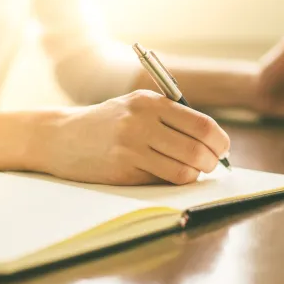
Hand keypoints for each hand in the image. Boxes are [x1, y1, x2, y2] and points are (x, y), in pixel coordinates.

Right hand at [42, 90, 230, 185]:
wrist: (60, 136)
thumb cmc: (107, 122)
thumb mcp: (136, 106)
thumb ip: (170, 118)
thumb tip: (211, 141)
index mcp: (151, 101)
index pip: (202, 124)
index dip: (220, 141)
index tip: (222, 149)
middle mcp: (142, 121)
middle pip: (197, 148)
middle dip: (212, 162)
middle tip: (211, 165)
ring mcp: (131, 146)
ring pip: (184, 169)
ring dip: (195, 175)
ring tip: (192, 172)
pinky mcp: (122, 170)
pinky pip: (163, 181)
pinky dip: (174, 181)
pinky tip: (169, 176)